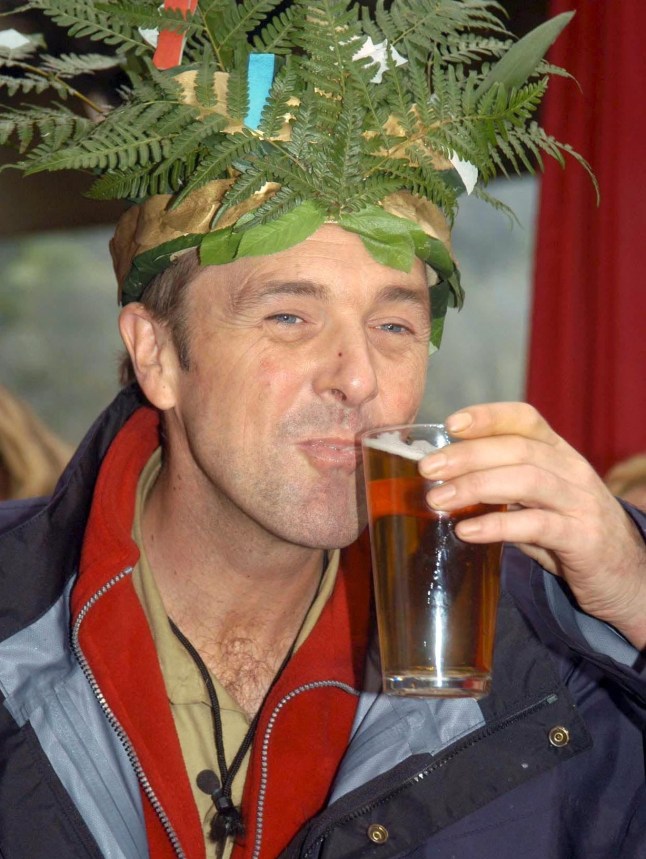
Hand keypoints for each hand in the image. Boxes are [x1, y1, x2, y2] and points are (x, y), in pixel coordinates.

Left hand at [419, 402, 645, 649]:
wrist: (626, 574)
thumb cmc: (569, 531)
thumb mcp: (537, 500)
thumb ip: (500, 486)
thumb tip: (441, 480)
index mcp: (558, 453)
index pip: (525, 419)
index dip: (488, 417)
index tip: (451, 424)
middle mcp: (572, 470)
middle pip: (518, 448)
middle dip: (467, 455)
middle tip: (427, 469)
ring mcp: (581, 503)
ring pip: (526, 480)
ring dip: (475, 486)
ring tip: (437, 499)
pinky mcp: (583, 539)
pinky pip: (537, 525)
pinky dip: (497, 525)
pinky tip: (467, 531)